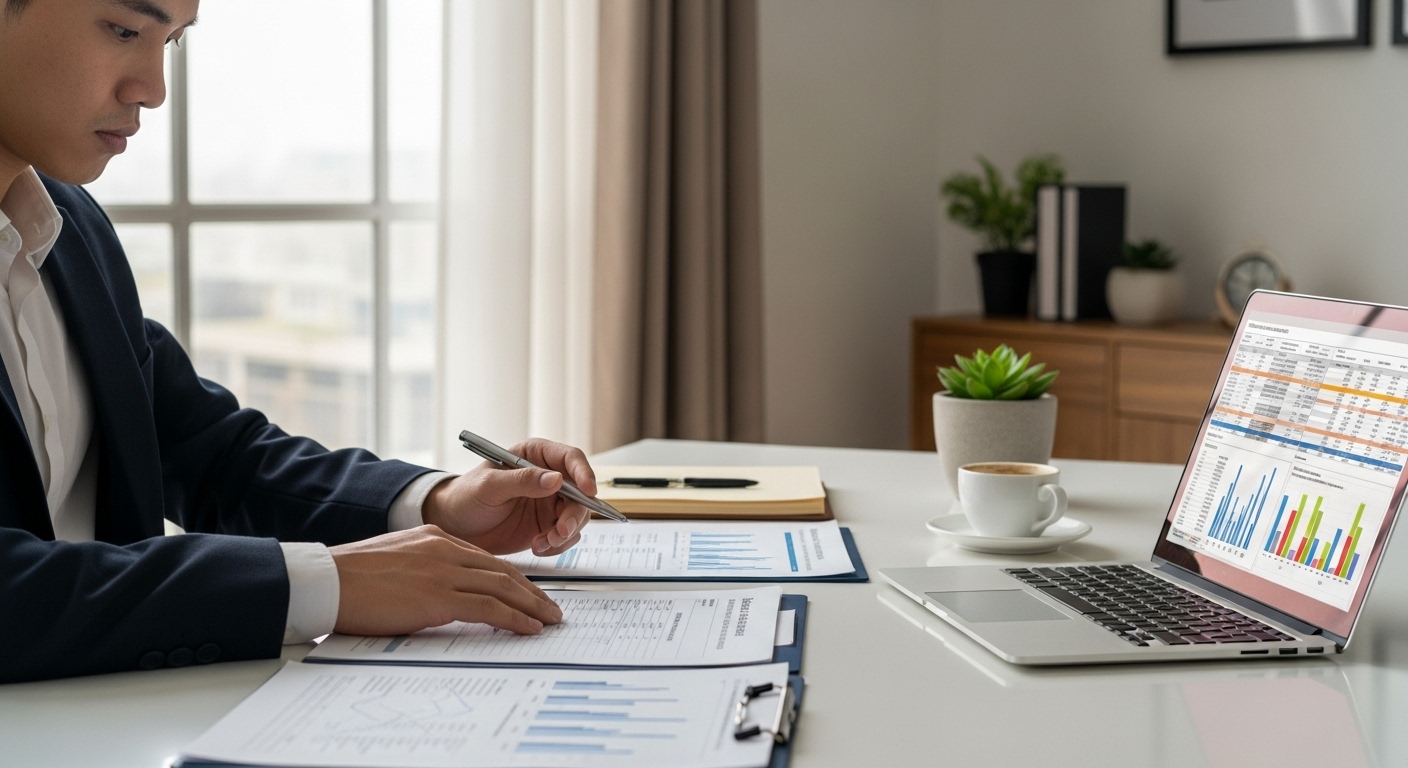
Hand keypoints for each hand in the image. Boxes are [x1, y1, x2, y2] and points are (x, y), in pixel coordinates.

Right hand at [329, 525, 562, 636]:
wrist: (327, 579)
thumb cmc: (349, 578)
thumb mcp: (393, 562)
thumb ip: (420, 571)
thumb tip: (432, 596)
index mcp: (434, 538)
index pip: (485, 560)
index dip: (511, 578)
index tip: (527, 592)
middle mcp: (445, 549)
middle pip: (502, 570)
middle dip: (531, 592)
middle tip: (551, 609)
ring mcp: (444, 572)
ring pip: (503, 587)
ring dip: (532, 606)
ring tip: (550, 621)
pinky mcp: (439, 596)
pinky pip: (489, 607)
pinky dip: (515, 618)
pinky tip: (529, 628)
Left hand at [422, 438, 596, 556]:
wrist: (455, 527)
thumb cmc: (466, 497)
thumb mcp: (489, 486)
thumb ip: (522, 481)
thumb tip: (555, 480)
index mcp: (535, 456)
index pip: (570, 459)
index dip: (584, 473)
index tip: (588, 491)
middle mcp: (548, 478)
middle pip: (580, 492)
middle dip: (574, 514)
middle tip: (559, 531)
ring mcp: (550, 503)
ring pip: (577, 517)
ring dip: (565, 533)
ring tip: (542, 542)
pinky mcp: (548, 525)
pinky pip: (567, 536)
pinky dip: (557, 545)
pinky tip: (537, 546)